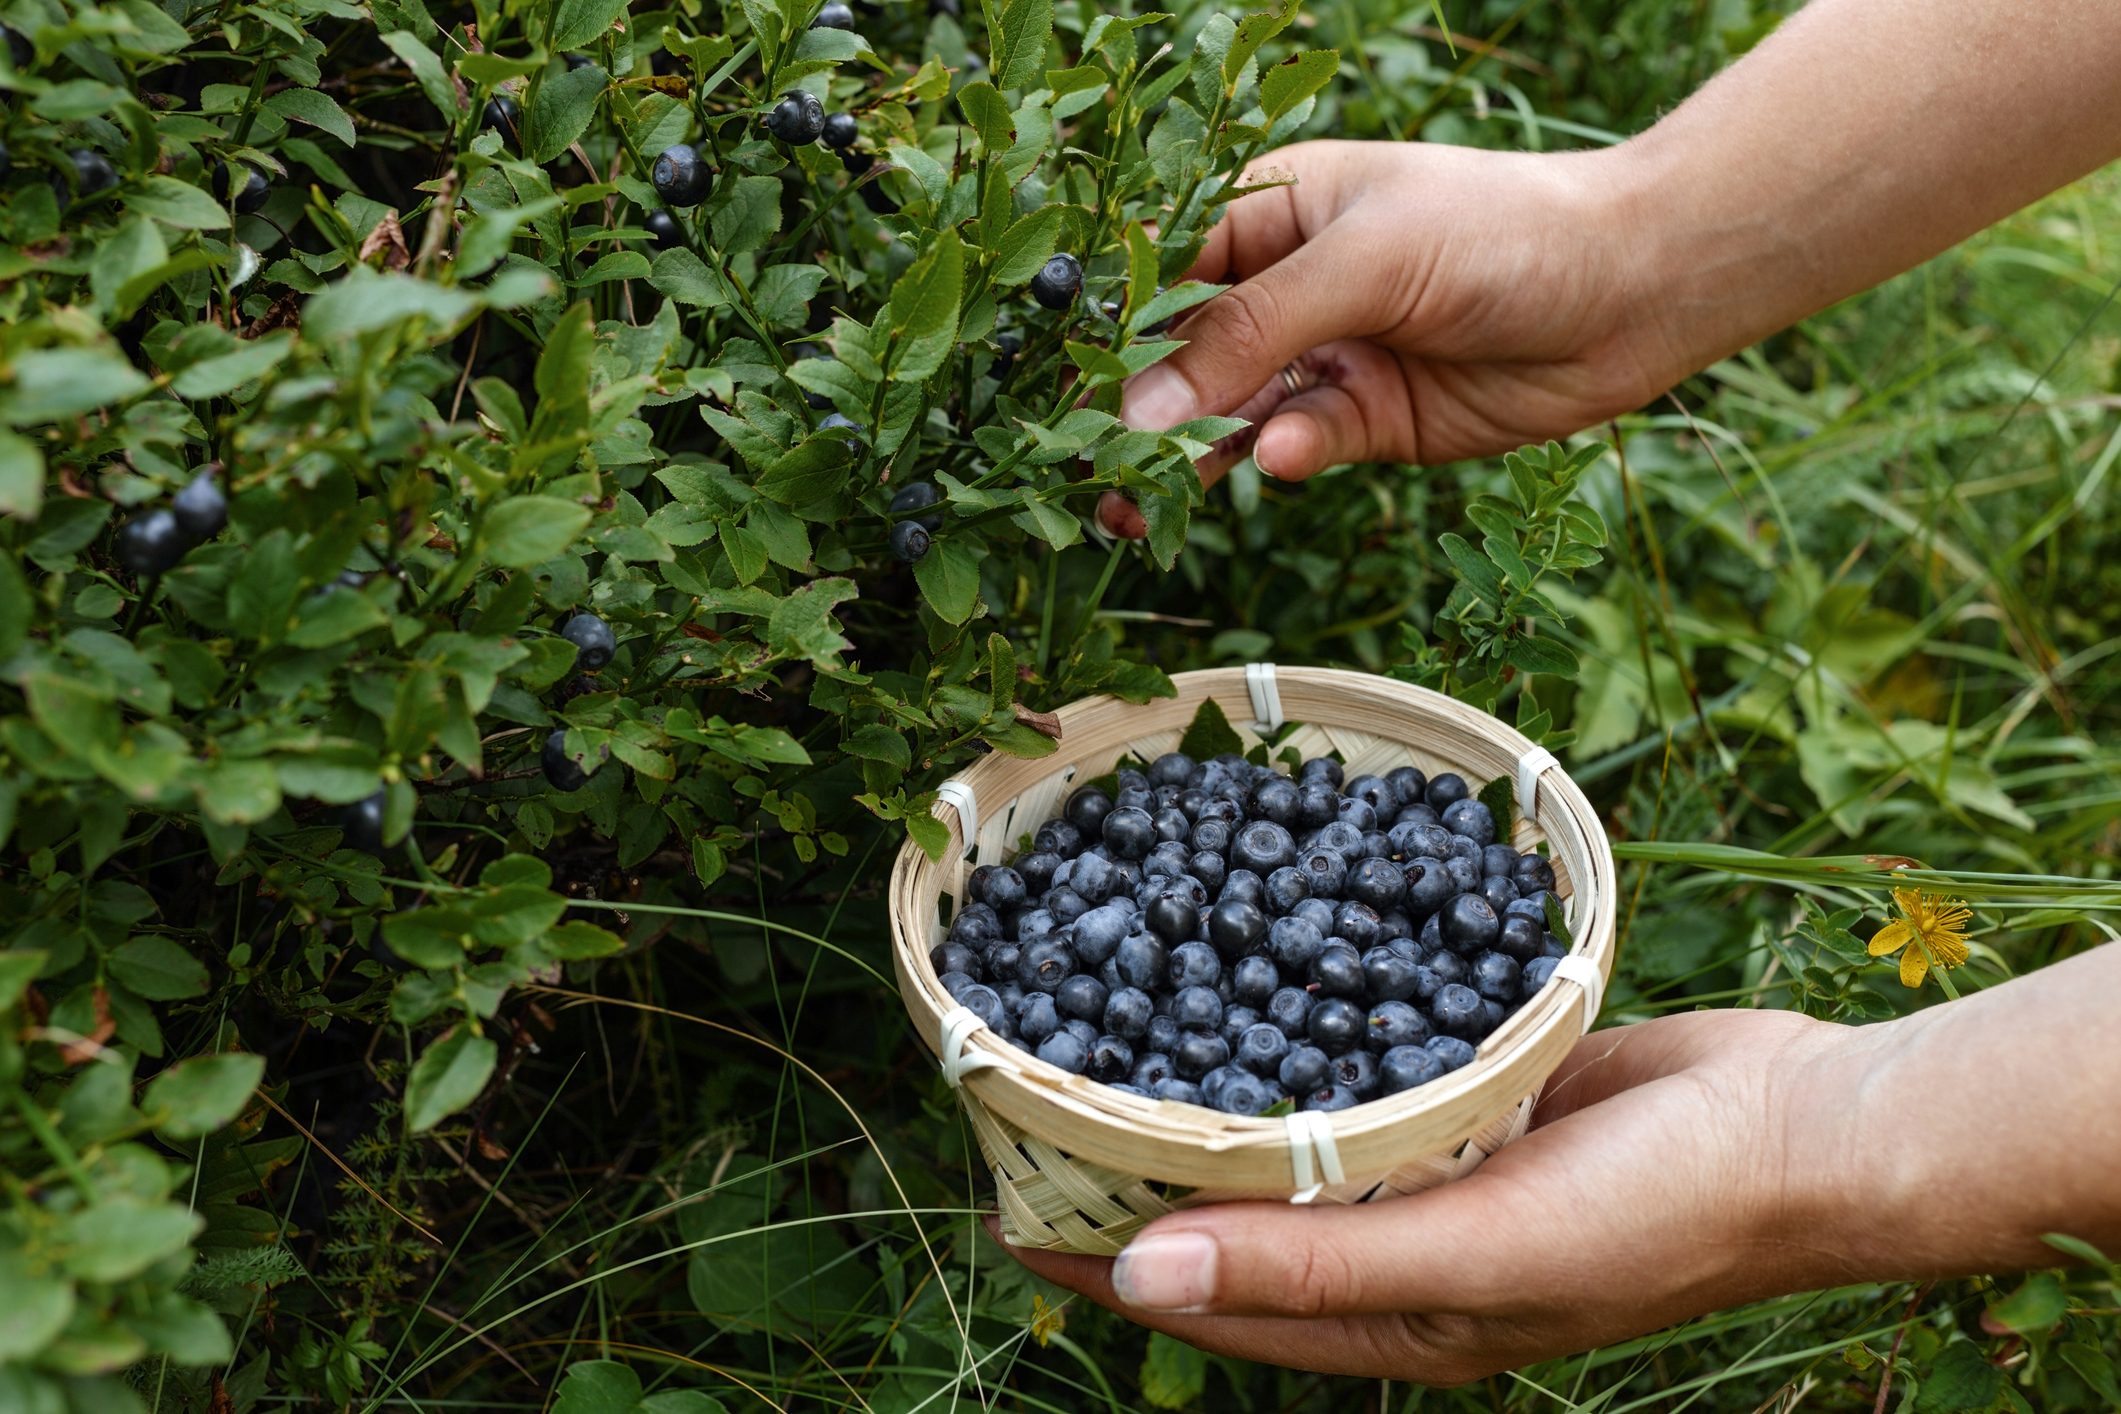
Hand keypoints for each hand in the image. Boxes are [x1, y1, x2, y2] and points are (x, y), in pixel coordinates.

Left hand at [990, 1009, 1855, 1383]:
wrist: (1809, 1127)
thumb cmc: (1652, 1215)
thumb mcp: (1472, 1253)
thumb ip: (1308, 1263)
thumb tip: (1139, 1276)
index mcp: (1395, 1320)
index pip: (1215, 1303)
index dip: (1106, 1263)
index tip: (1006, 1208)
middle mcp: (1407, 1250)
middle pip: (1242, 1218)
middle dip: (1143, 1175)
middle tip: (1045, 1106)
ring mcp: (1445, 1166)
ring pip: (1300, 1137)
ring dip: (1216, 1097)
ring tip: (1120, 1037)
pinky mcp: (1482, 1091)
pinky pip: (1367, 1065)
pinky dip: (1303, 1031)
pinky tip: (1255, 975)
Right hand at [1096, 139, 1682, 537]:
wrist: (1635, 290)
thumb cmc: (1505, 231)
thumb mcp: (1367, 262)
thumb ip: (1253, 333)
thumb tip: (1147, 407)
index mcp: (1270, 210)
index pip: (1161, 271)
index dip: (1112, 331)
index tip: (1063, 392)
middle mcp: (1286, 285)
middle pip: (1182, 356)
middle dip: (1136, 413)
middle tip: (1086, 473)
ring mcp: (1324, 355)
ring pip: (1225, 416)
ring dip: (1183, 461)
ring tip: (1133, 512)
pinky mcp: (1364, 420)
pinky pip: (1293, 446)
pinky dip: (1278, 457)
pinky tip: (1280, 456)